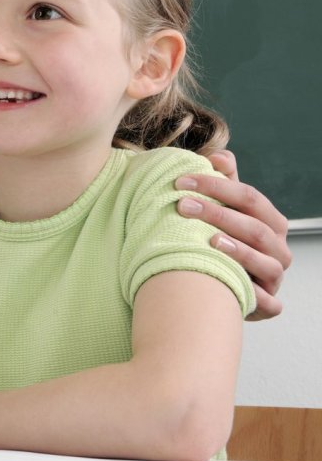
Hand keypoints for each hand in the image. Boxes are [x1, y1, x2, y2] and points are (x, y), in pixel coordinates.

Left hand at [178, 150, 291, 319]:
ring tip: (208, 239)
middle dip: (219, 214)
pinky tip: (228, 281)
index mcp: (271, 222)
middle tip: (182, 205)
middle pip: (256, 228)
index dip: (216, 186)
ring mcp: (275, 277)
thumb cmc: (223, 239)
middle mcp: (279, 249)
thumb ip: (224, 183)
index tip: (181, 181)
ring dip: (237, 251)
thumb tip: (220, 156)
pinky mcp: (269, 304)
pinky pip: (267, 302)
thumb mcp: (224, 209)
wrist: (222, 281)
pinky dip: (251, 294)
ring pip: (266, 263)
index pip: (250, 197)